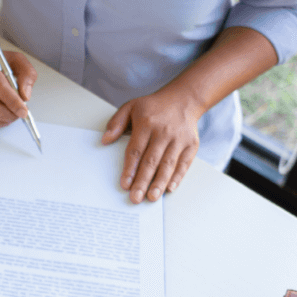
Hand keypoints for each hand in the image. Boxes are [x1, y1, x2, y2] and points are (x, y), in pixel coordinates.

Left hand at [102, 86, 205, 202]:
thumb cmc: (153, 106)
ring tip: (152, 197)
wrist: (184, 98)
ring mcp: (179, 139)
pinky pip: (184, 163)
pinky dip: (178, 177)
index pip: (136, 150)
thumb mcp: (130, 107)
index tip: (125, 184)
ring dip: (160, 183)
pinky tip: (170, 188)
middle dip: (143, 181)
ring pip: (168, 164)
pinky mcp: (191, 144)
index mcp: (146, 123)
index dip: (130, 169)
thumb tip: (105, 140)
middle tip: (136, 198)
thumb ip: (116, 123)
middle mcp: (164, 132)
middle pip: (151, 161)